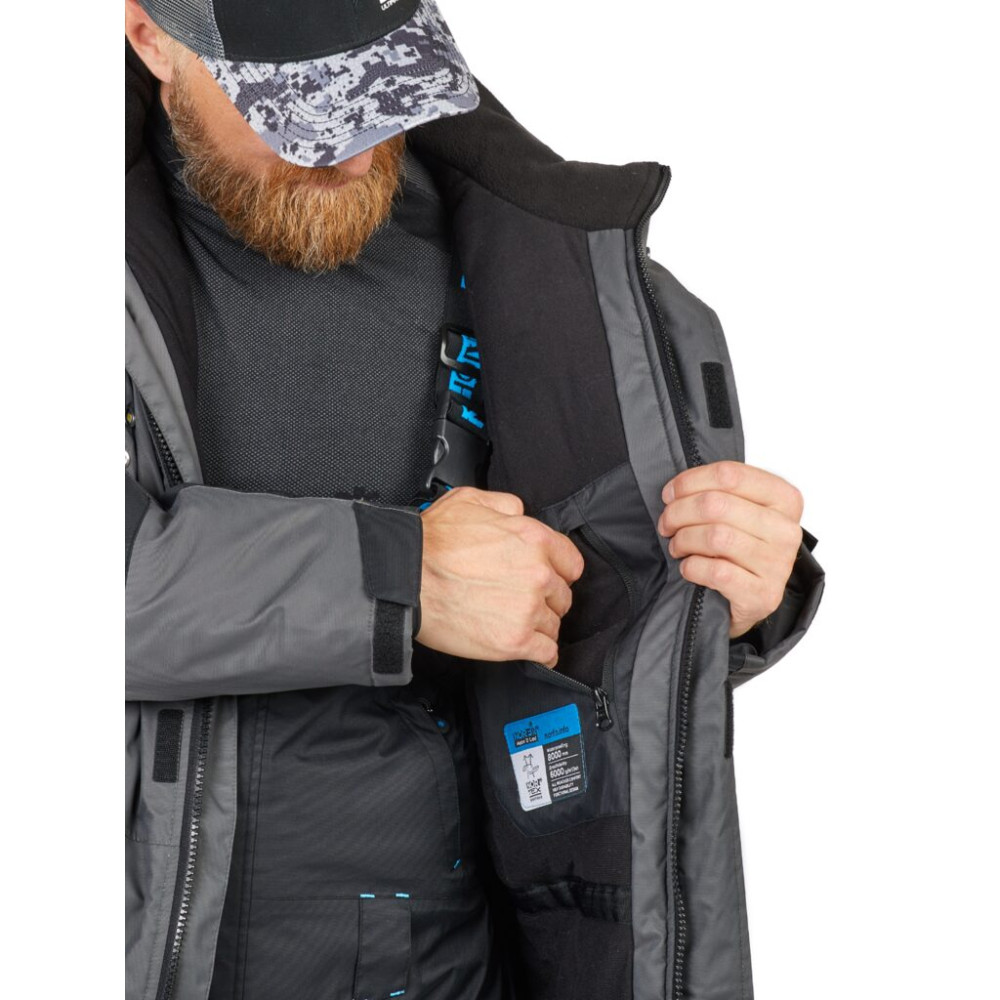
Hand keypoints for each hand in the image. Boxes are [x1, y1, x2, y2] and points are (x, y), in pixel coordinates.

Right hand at [416, 487, 584, 666]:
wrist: (404, 578)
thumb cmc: (430, 542)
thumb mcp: (469, 501)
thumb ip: (506, 505)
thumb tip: (520, 513)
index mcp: (533, 539)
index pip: (571, 562)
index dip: (558, 571)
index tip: (548, 578)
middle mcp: (538, 574)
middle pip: (562, 595)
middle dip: (545, 599)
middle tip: (521, 600)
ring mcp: (528, 609)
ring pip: (554, 624)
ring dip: (538, 625)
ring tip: (513, 622)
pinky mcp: (515, 641)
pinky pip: (547, 653)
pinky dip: (540, 653)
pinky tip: (528, 648)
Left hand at [657, 461, 803, 638]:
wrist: (755, 597)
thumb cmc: (742, 549)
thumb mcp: (739, 512)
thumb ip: (717, 492)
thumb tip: (675, 491)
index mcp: (784, 498)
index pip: (729, 474)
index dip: (689, 482)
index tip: (669, 494)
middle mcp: (786, 529)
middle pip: (715, 504)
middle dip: (679, 513)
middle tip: (667, 524)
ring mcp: (778, 563)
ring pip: (714, 537)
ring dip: (683, 540)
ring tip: (677, 546)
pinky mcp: (763, 594)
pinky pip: (716, 571)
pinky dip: (692, 567)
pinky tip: (688, 567)